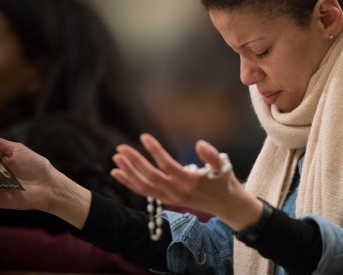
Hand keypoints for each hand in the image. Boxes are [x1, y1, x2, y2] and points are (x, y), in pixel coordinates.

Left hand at [111, 133, 261, 229]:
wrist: (225, 205)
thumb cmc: (224, 181)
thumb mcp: (223, 166)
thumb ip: (212, 155)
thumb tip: (199, 143)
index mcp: (190, 182)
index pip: (167, 166)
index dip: (155, 151)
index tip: (143, 137)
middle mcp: (177, 192)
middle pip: (151, 177)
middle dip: (135, 162)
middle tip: (121, 147)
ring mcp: (171, 198)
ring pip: (145, 187)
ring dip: (129, 173)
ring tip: (116, 158)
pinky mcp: (167, 200)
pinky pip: (145, 192)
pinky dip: (130, 183)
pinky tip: (117, 173)